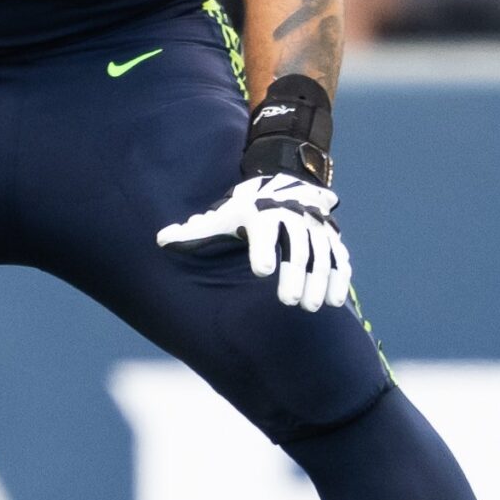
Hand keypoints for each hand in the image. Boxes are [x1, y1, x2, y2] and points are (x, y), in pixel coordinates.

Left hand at [157, 173, 352, 312]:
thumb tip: (160, 240)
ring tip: (309, 307)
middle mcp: (293, 218)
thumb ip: (194, 232)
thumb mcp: (219, 219)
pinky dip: (339, 279)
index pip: (264, 231)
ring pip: (321, 256)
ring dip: (318, 282)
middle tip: (288, 302)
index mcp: (262, 214)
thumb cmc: (242, 215)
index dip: (264, 250)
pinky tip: (333, 303)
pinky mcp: (331, 240)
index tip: (261, 271)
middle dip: (294, 275)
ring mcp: (315, 229)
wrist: (279, 192)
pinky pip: (339, 259)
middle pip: (297, 247)